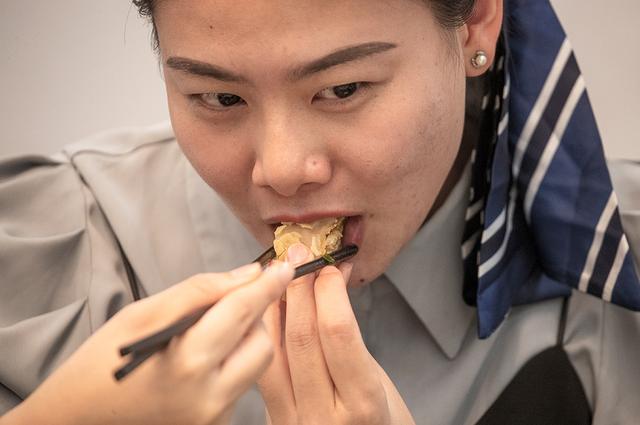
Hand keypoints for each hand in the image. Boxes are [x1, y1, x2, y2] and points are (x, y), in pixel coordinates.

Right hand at [2, 261, 293, 424]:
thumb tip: (247, 274)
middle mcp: (208, 396)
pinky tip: (203, 359)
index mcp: (187, 362)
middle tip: (228, 303)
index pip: (242, 312)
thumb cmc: (101, 362)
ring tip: (209, 333)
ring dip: (244, 340)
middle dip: (254, 317)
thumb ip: (200, 292)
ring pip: (255, 366)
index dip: (267, 286)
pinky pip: (240, 385)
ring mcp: (213, 417)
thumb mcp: (143, 314)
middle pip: (261, 344)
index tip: (285, 266)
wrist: (78, 418)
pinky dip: (231, 363)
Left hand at [258, 244, 414, 424]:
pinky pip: (262, 370)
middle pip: (302, 337)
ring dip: (275, 305)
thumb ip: (349, 344)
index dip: (330, 291)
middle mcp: (323, 417)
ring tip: (279, 274)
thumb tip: (328, 288)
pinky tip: (268, 310)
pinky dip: (264, 333)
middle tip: (302, 255)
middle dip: (300, 288)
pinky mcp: (273, 422)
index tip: (329, 265)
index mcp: (362, 406)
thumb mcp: (379, 386)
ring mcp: (292, 422)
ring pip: (272, 351)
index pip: (337, 334)